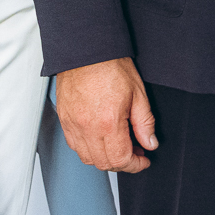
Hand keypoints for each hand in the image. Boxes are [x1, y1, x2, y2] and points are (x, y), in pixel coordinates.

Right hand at [55, 58, 158, 173]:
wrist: (86, 49)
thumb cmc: (111, 66)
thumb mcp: (138, 94)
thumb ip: (145, 123)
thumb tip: (150, 144)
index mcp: (108, 123)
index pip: (121, 159)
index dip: (136, 165)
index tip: (144, 161)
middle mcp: (87, 128)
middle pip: (104, 163)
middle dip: (123, 164)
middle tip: (136, 152)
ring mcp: (72, 125)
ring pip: (87, 158)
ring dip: (105, 159)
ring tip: (119, 146)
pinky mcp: (64, 119)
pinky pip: (75, 145)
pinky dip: (89, 149)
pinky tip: (101, 139)